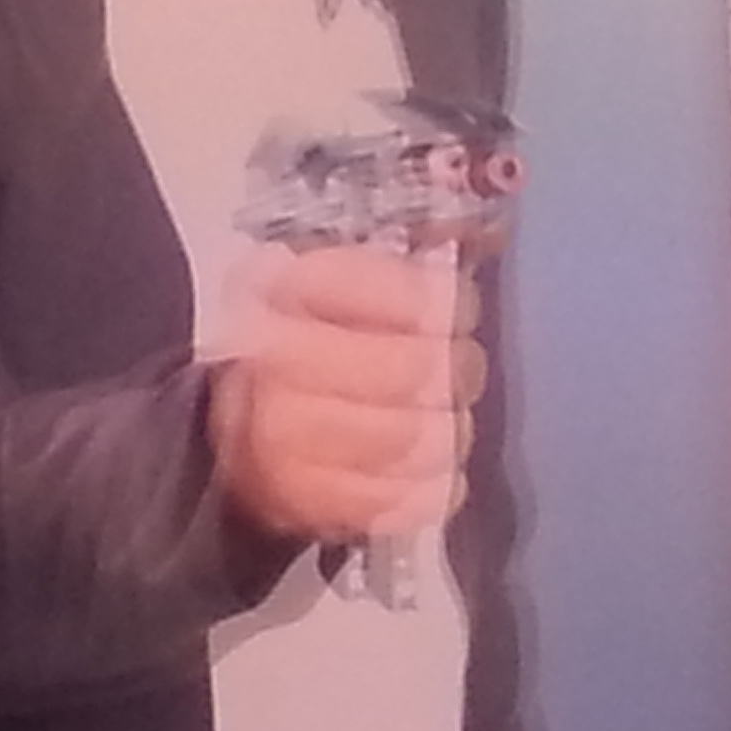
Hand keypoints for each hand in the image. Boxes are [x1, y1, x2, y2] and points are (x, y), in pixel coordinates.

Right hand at [210, 244, 483, 544]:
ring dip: (451, 430)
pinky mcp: (305, 507)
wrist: (238, 431)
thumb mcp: (341, 276)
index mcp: (279, 289)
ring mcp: (282, 444)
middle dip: (457, 369)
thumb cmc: (308, 339)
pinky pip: (402, 502)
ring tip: (447, 419)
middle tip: (462, 368)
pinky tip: (435, 469)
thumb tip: (492, 223)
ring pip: (414, 440)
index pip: (374, 286)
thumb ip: (409, 251)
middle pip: (409, 370)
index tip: (459, 307)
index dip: (437, 299)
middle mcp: (272, 363)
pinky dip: (435, 486)